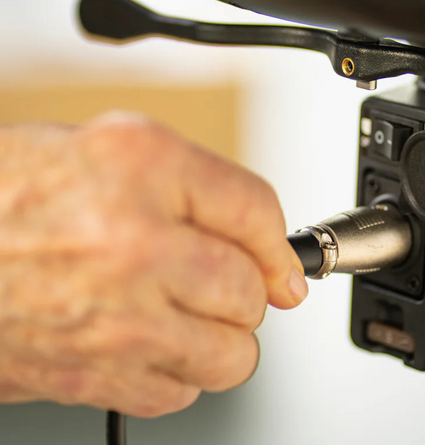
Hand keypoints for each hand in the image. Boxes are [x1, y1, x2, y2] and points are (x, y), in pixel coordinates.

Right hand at [0, 113, 305, 416]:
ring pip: (231, 353)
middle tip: (218, 276)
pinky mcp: (90, 376)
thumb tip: (268, 244)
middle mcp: (133, 241)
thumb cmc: (13, 191)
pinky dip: (179, 370)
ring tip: (190, 310)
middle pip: (249, 288)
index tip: (283, 259)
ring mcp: (114, 316)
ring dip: (223, 334)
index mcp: (142, 167)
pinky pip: (179, 392)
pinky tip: (151, 337)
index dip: (279, 241)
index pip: (256, 210)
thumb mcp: (114, 146)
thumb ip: (201, 186)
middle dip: (247, 285)